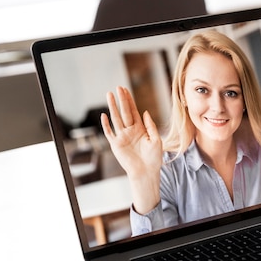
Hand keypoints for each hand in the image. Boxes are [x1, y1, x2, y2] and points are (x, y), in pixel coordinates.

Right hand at [101, 86, 162, 212]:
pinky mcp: (116, 145)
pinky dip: (106, 125)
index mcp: (140, 129)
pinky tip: (104, 115)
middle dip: (121, 100)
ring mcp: (122, 137)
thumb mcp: (156, 140)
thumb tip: (144, 112)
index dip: (130, 101)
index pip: (133, 111)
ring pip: (116, 119)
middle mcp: (130, 131)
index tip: (125, 90)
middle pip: (124, 112)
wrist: (146, 172)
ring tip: (109, 95)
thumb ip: (150, 126)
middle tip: (118, 88)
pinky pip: (109, 133)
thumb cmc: (154, 158)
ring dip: (112, 107)